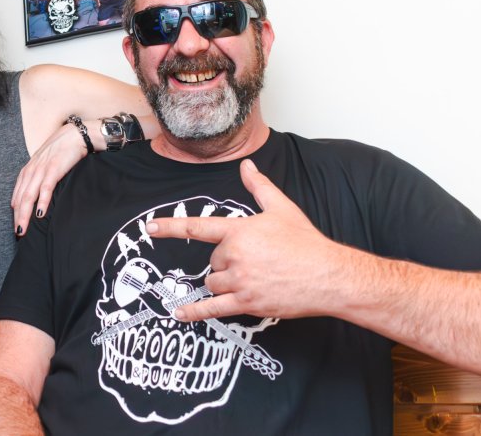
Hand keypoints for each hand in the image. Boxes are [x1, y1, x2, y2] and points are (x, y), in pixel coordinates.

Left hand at [10, 122, 88, 235]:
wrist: (74, 136)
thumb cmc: (60, 152)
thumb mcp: (44, 166)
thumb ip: (37, 181)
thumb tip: (34, 200)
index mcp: (27, 172)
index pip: (17, 195)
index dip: (15, 212)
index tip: (16, 227)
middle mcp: (31, 171)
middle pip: (21, 199)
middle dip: (18, 217)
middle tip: (18, 234)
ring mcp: (41, 170)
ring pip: (29, 196)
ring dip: (25, 214)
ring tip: (23, 229)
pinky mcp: (54, 169)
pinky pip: (46, 188)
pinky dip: (42, 201)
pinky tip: (40, 213)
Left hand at [145, 159, 351, 321]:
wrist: (329, 275)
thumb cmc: (306, 243)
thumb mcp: (282, 209)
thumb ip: (259, 187)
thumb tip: (246, 166)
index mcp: (240, 231)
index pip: (198, 227)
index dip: (171, 227)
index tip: (151, 227)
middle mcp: (236, 256)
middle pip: (212, 261)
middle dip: (225, 263)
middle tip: (255, 262)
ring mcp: (240, 281)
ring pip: (213, 283)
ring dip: (223, 283)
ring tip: (253, 279)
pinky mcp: (247, 303)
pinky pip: (213, 309)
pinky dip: (195, 313)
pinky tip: (180, 314)